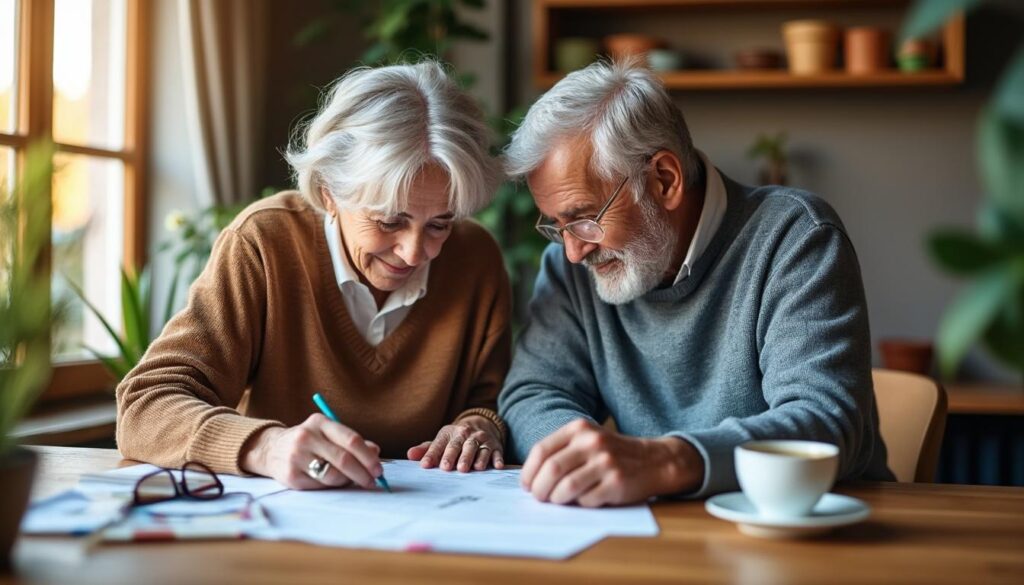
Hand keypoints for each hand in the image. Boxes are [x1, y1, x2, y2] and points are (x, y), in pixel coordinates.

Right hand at [241, 413, 382, 489]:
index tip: (378, 469)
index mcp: (320, 422)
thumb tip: (376, 452)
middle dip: (363, 473)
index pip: (351, 439)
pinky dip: (332, 486)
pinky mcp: (291, 476)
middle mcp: (307, 437)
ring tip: (351, 480)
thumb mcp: (328, 433)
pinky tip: (332, 482)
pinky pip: (320, 486)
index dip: (368, 457)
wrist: (271, 449)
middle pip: (344, 459)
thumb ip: (352, 441)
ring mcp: (297, 456)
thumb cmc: (309, 441)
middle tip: (373, 481)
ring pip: (333, 475)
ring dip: (348, 481)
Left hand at [407, 415, 504, 471]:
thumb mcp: (442, 441)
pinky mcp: (495, 445)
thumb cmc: (457, 439)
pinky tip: (496, 466)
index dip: (432, 454)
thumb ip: (427, 449)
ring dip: (476, 458)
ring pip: (477, 448)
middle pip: (459, 445)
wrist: (482, 425)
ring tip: (474, 468)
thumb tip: (410, 455)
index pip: (439, 444)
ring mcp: (481, 439)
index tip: (425, 465)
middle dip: (454, 456)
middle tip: (449, 468)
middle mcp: (466, 434)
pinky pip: (496, 452)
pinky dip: (497, 458)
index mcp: (450, 433)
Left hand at [520, 419, 703, 506]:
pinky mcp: (616, 483)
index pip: (541, 450)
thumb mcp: (587, 440)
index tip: (527, 485)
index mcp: (579, 428)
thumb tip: (531, 479)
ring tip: (559, 500)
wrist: (653, 460)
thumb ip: (561, 452)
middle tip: (539, 498)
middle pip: (551, 470)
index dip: (529, 471)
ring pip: (566, 487)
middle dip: (539, 489)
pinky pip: (586, 500)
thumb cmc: (611, 454)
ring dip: (557, 499)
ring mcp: (606, 462)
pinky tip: (585, 498)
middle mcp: (592, 442)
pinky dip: (580, 503)